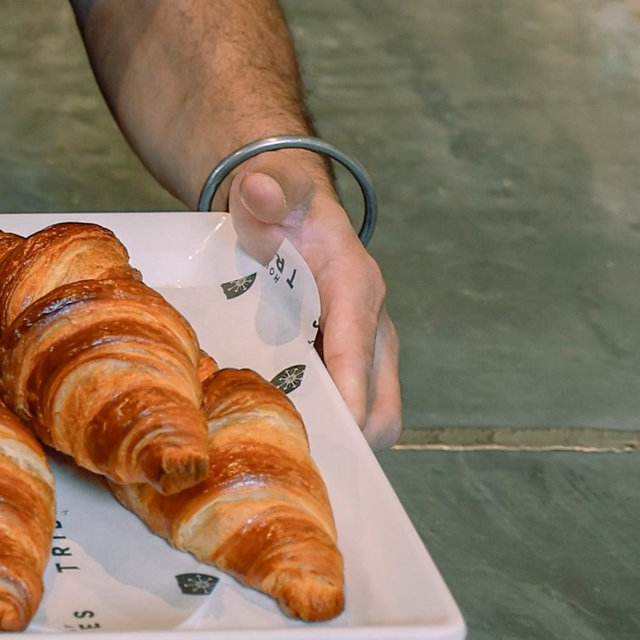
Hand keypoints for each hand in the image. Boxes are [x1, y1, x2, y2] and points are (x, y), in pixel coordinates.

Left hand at [227, 162, 399, 447]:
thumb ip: (268, 186)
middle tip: (292, 455)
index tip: (331, 435)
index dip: (350, 398)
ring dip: (334, 438)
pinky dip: (322, 426)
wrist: (289, 205)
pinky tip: (279, 435)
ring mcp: (363, 351)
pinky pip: (347, 410)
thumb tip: (259, 190)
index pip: (358, 353)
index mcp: (357, 287)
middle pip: (380, 405)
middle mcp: (372, 327)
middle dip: (346, 435)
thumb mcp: (271, 184)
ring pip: (369, 417)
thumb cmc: (281, 200)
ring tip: (283, 454)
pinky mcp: (348, 364)